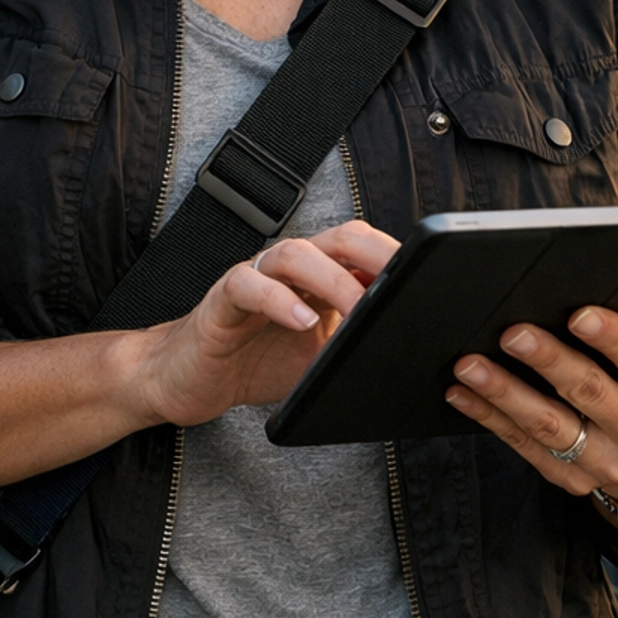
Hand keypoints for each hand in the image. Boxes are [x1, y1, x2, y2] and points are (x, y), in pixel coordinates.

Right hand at [131, 220, 397, 427]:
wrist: (186, 380)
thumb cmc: (255, 364)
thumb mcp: (319, 361)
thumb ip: (355, 348)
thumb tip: (406, 357)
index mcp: (319, 277)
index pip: (364, 251)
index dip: (397, 259)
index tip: (432, 279)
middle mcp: (289, 269)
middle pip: (339, 238)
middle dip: (376, 253)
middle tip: (405, 280)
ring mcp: (255, 278)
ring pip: (295, 254)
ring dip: (333, 278)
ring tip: (359, 306)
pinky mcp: (221, 299)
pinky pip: (248, 285)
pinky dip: (278, 300)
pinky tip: (301, 322)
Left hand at [443, 295, 617, 534]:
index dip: (613, 337)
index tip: (579, 313)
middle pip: (591, 392)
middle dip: (548, 360)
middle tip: (511, 331)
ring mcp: (608, 464)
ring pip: (551, 426)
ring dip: (505, 393)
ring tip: (469, 364)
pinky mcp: (572, 481)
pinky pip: (525, 447)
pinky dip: (489, 419)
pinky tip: (461, 393)